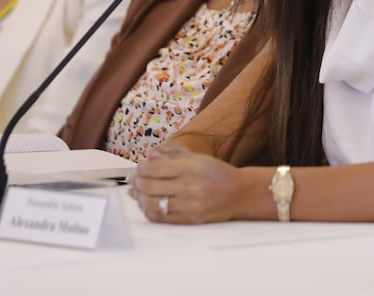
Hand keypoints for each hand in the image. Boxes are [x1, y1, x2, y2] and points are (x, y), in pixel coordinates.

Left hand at [128, 145, 247, 223]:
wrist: (240, 194)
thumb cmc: (217, 173)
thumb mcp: (198, 157)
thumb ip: (172, 153)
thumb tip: (149, 154)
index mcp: (192, 167)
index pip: (154, 168)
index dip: (141, 168)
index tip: (139, 168)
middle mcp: (190, 187)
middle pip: (150, 186)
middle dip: (136, 182)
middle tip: (132, 180)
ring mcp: (190, 205)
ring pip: (152, 204)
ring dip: (139, 198)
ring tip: (136, 192)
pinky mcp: (190, 220)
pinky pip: (161, 217)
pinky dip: (148, 210)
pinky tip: (146, 204)